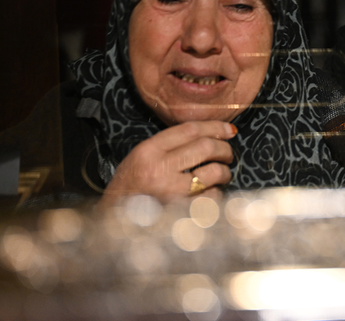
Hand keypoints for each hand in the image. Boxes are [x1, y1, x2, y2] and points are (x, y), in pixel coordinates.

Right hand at [100, 121, 236, 205]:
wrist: (116, 217)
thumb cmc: (132, 184)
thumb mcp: (142, 156)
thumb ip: (171, 144)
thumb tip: (212, 135)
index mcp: (149, 151)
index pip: (190, 130)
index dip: (214, 127)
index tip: (228, 130)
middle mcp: (159, 169)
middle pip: (206, 147)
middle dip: (224, 149)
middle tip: (227, 154)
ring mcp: (171, 192)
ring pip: (214, 172)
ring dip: (224, 172)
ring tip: (221, 174)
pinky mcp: (181, 212)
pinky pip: (212, 197)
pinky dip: (217, 193)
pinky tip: (210, 193)